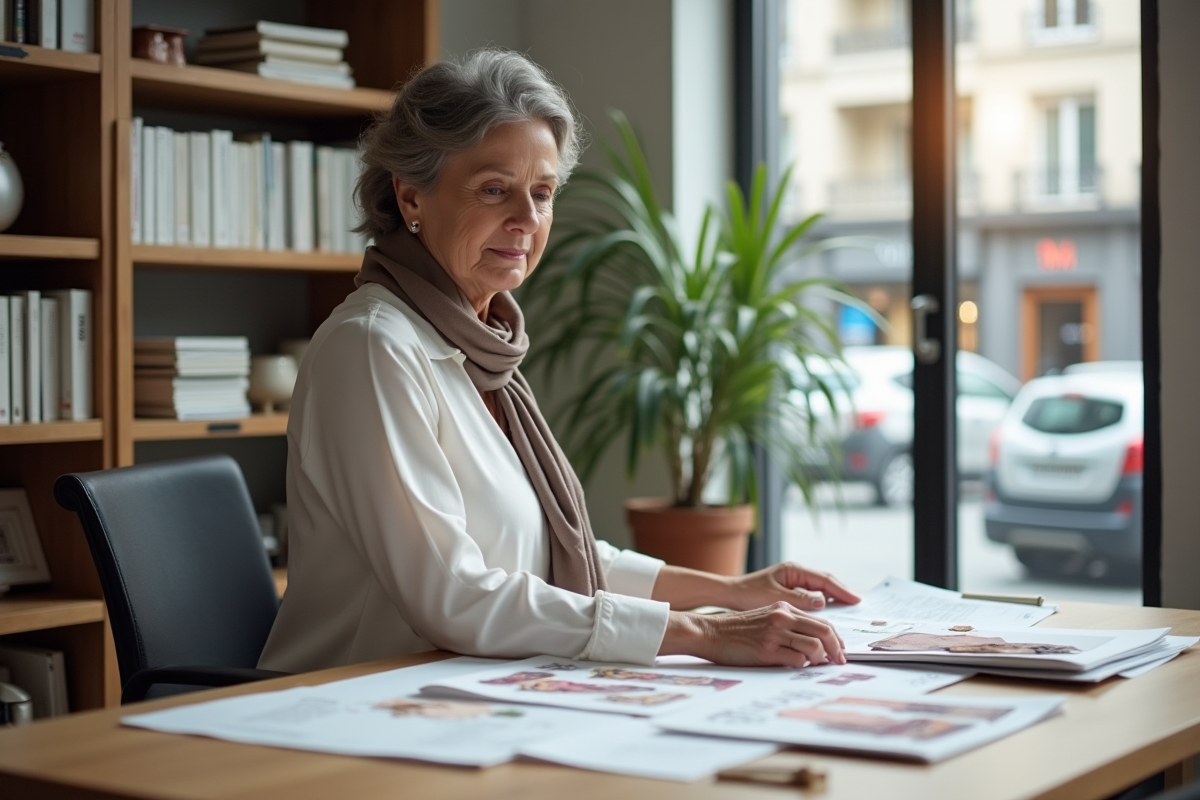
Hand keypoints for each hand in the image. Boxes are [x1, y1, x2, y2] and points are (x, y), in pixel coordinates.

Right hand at [660, 604, 846, 667]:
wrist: (710, 632)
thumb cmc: (737, 630)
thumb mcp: (766, 618)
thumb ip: (788, 625)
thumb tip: (815, 644)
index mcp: (784, 608)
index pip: (822, 621)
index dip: (836, 638)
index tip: (840, 651)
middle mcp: (782, 617)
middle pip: (825, 632)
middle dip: (837, 650)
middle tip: (839, 662)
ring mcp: (775, 633)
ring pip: (815, 647)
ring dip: (820, 660)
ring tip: (815, 666)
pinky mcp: (767, 650)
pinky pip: (797, 660)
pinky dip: (802, 666)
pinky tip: (796, 667)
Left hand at [723, 562, 861, 612]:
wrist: (730, 594)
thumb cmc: (749, 595)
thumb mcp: (775, 598)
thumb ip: (799, 599)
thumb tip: (823, 601)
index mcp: (794, 570)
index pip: (824, 579)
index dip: (842, 590)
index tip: (857, 599)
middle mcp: (796, 572)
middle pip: (825, 581)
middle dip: (842, 592)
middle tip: (859, 604)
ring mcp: (793, 580)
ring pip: (820, 587)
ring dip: (834, 596)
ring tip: (850, 608)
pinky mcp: (789, 589)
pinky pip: (811, 594)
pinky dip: (822, 601)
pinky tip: (829, 611)